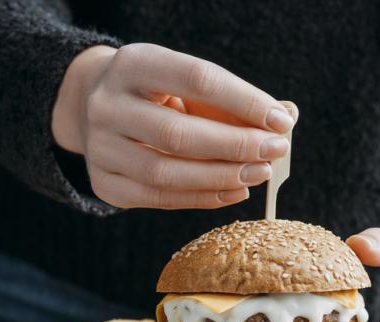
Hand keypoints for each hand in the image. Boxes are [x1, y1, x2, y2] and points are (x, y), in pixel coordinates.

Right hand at [52, 43, 294, 208]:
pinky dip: (202, 198)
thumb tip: (286, 117)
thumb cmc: (157, 93)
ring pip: (166, 173)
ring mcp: (100, 148)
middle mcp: (107, 105)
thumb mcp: (187, 83)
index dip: (243, 102)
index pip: (196, 79)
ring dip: (221, 177)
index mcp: (133, 64)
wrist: (93, 106)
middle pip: (177, 134)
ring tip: (258, 173)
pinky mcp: (104, 184)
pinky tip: (233, 191)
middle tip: (275, 151)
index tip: (280, 121)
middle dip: (235, 146)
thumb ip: (234, 100)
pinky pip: (159, 198)